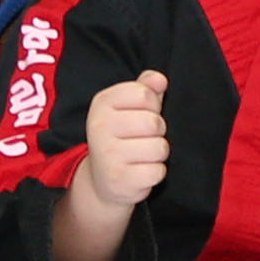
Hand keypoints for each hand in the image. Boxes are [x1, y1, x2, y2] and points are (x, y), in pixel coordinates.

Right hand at [79, 70, 172, 211]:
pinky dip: (155, 173)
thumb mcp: (129, 107)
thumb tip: (160, 79)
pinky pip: (157, 171)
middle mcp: (99, 127)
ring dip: (157, 154)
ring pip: (159, 148)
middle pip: (154, 122)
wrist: (102, 180)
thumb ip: (145, 88)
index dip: (153, 105)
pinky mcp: (119, 179)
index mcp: (102, 103)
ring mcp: (107, 154)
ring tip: (141, 156)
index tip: (142, 114)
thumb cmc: (122, 137)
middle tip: (142, 138)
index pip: (145, 94)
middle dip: (157, 132)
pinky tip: (140, 172)